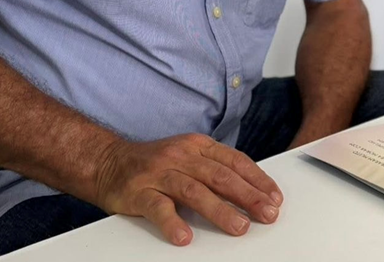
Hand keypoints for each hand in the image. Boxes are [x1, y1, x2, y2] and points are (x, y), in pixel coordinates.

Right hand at [94, 133, 282, 245]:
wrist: (108, 162)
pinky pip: (158, 208)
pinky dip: (173, 223)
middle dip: (248, 196)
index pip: (235, 161)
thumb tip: (250, 190)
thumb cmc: (156, 163)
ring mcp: (160, 173)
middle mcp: (182, 156)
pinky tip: (185, 237)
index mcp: (198, 146)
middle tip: (267, 214)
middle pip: (221, 176)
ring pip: (195, 191)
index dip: (257, 179)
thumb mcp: (188, 156)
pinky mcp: (138, 192)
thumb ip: (214, 169)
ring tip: (239, 227)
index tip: (274, 197)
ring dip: (220, 211)